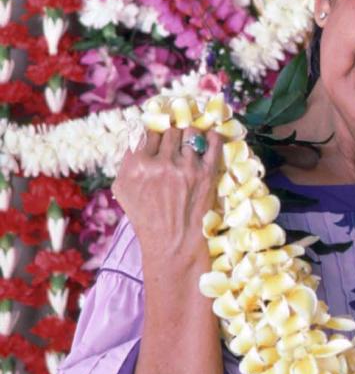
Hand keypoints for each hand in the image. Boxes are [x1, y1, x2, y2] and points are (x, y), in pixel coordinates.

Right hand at [112, 127, 223, 264]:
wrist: (173, 241)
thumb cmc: (146, 218)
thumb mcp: (123, 190)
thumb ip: (126, 161)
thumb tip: (136, 135)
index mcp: (137, 165)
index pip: (148, 133)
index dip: (154, 138)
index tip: (159, 144)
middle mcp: (161, 163)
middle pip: (170, 132)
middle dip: (172, 139)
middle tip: (175, 149)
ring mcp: (186, 167)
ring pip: (190, 133)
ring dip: (190, 138)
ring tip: (190, 148)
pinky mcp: (207, 173)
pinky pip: (213, 142)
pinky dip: (212, 137)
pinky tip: (209, 138)